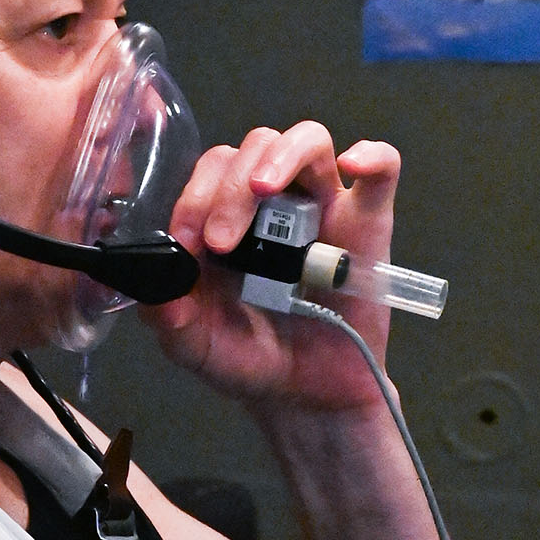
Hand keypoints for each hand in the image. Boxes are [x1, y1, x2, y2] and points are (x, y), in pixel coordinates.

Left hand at [143, 122, 400, 414]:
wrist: (306, 397)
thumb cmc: (251, 360)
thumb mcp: (193, 345)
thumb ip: (168, 316)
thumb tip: (156, 283)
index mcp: (226, 217)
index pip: (211, 172)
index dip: (194, 196)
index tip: (186, 242)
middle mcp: (274, 203)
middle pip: (254, 148)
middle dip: (229, 186)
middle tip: (221, 241)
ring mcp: (324, 208)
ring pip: (308, 141)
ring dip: (281, 157)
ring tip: (263, 189)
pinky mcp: (370, 224)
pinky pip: (382, 170)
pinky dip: (372, 156)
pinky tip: (351, 163)